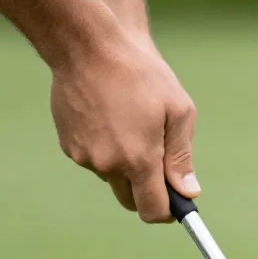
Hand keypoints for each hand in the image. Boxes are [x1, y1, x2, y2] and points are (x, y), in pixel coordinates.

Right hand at [50, 32, 198, 222]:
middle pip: (131, 201)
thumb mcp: (177, 111)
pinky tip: (109, 119)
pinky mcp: (69, 146)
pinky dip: (105, 150)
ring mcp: (85, 157)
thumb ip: (182, 156)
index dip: (168, 212)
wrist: (85, 47)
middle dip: (147, 191)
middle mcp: (109, 165)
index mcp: (139, 160)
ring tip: (131, 126)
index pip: (153, 210)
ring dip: (125, 167)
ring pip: (112, 179)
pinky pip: (94, 161)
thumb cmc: (140, 74)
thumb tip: (188, 192)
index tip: (176, 203)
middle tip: (158, 163)